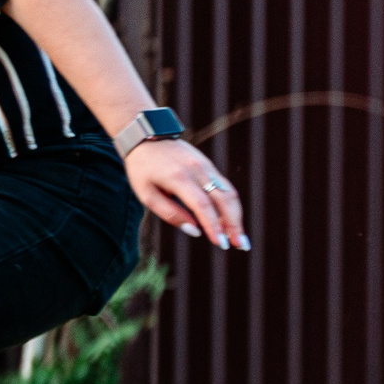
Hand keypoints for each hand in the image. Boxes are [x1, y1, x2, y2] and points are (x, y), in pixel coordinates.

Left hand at [126, 138, 249, 251]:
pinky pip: (225, 188)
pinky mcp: (209, 166)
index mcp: (179, 178)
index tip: (220, 243)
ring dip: (237, 217)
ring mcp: (206, 167)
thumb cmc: (142, 170)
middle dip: (235, 224)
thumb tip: (195, 231)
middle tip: (241, 246)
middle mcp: (197, 170)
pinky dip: (231, 206)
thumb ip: (169, 213)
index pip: (202, 205)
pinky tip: (230, 222)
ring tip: (239, 238)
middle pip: (223, 199)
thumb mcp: (146, 194)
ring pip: (229, 193)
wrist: (147, 137)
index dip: (213, 225)